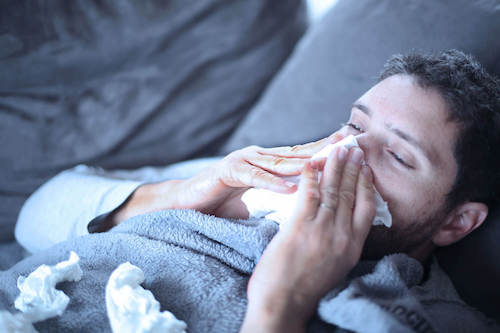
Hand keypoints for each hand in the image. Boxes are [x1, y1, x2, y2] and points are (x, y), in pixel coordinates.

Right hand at [171, 133, 343, 217]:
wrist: (184, 204)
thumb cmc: (219, 202)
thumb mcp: (253, 199)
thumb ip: (272, 197)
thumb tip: (295, 206)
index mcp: (265, 163)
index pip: (300, 157)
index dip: (324, 153)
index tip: (349, 151)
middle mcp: (257, 157)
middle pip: (295, 154)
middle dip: (322, 150)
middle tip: (347, 144)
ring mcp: (242, 161)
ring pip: (278, 162)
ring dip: (304, 162)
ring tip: (328, 162)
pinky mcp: (226, 172)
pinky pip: (253, 177)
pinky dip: (272, 182)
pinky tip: (290, 186)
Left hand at [240, 146, 374, 332]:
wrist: (283, 305)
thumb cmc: (305, 289)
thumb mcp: (335, 267)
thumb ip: (340, 244)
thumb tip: (341, 226)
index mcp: (352, 247)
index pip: (366, 208)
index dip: (367, 185)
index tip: (366, 168)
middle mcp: (342, 236)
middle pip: (351, 194)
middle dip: (353, 168)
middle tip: (354, 148)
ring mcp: (321, 230)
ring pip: (333, 190)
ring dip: (335, 166)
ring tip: (338, 149)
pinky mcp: (299, 227)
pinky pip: (309, 194)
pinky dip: (311, 176)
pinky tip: (312, 162)